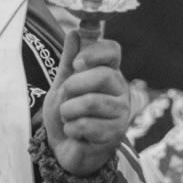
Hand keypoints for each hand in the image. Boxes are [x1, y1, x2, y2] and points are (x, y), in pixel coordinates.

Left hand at [42, 30, 130, 176]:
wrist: (64, 149)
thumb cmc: (67, 114)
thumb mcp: (62, 85)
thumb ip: (69, 61)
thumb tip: (75, 33)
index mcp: (108, 73)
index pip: (112, 50)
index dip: (94, 53)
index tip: (76, 64)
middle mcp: (120, 90)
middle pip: (102, 75)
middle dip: (73, 87)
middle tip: (65, 98)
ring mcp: (121, 112)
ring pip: (92, 102)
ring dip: (69, 112)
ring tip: (68, 118)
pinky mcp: (116, 134)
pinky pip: (88, 125)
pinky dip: (72, 129)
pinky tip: (75, 133)